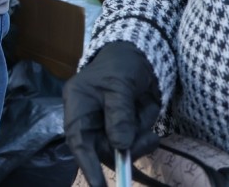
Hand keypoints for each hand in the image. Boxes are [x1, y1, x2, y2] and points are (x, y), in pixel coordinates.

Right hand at [63, 41, 161, 186]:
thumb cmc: (122, 64)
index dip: (86, 164)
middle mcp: (89, 119)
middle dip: (124, 151)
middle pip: (102, 149)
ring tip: (150, 133)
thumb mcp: (120, 84)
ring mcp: (108, 126)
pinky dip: (146, 139)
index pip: (78, 139)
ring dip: (139, 144)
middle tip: (147, 140)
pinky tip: (149, 127)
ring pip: (120, 150)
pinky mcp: (125, 129)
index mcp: (78, 104)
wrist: (142, 55)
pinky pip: (135, 145)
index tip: (99, 186)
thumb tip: (120, 145)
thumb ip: (119, 114)